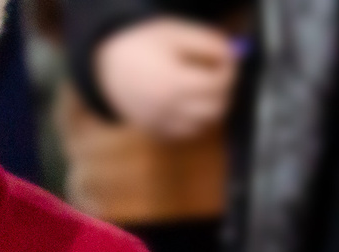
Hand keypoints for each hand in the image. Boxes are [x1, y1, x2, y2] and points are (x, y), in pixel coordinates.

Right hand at [94, 18, 237, 142]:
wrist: (105, 64)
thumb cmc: (141, 43)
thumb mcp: (176, 33)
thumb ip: (207, 42)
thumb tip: (233, 54)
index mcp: (176, 83)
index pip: (219, 85)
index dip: (230, 70)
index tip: (229, 59)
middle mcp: (169, 109)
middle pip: (216, 108)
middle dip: (224, 90)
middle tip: (220, 73)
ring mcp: (161, 124)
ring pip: (203, 125)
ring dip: (211, 107)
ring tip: (204, 87)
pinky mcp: (154, 132)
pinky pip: (185, 133)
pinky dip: (194, 120)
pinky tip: (188, 102)